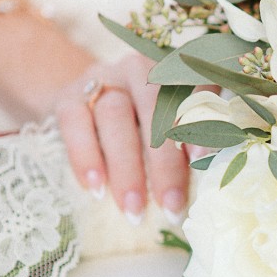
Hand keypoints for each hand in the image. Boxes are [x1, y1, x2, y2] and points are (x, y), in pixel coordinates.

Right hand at [54, 53, 188, 224]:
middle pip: (156, 110)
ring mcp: (102, 79)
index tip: (203, 160)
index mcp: (176, 73)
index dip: (200, 124)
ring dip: (127, 166)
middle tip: (172, 206)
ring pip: (115, 115)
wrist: (84, 104)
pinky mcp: (67, 96)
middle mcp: (139, 70)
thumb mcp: (172, 125)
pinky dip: (86, 157)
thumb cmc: (142, 123)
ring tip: (134, 207)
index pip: (194, 93)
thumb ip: (191, 139)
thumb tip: (208, 176)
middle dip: (165, 163)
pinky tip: (96, 187)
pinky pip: (75, 123)